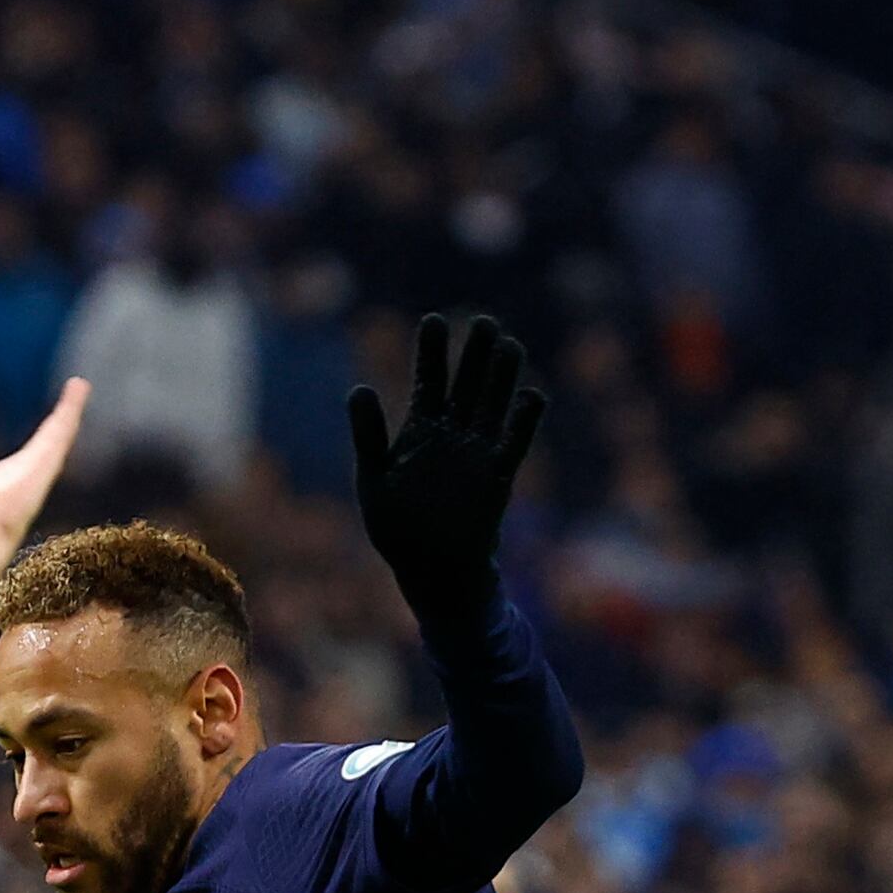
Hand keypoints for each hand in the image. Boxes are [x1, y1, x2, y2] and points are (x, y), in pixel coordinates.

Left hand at [0, 380, 85, 556]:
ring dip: (72, 407)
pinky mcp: (48, 461)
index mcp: (12, 477)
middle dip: (64, 415)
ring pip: (60, 432)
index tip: (53, 422)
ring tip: (80, 384)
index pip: (34, 451)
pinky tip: (78, 388)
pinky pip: (62, 430)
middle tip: (76, 392)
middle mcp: (31, 472)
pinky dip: (71, 409)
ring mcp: (42, 467)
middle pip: (52, 438)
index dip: (44, 436)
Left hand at [348, 314, 545, 629]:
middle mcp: (452, 436)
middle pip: (466, 385)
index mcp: (419, 432)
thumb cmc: (398, 530)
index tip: (434, 320)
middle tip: (483, 320)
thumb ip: (368, 435)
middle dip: (474, 354)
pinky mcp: (498, 477)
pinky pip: (515, 443)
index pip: (428, 381)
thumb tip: (359, 388)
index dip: (432, 352)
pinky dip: (524, 421)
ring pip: (492, 405)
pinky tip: (532, 395)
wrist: (431, 571)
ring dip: (501, 377)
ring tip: (509, 344)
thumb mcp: (374, 480)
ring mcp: (477, 454)